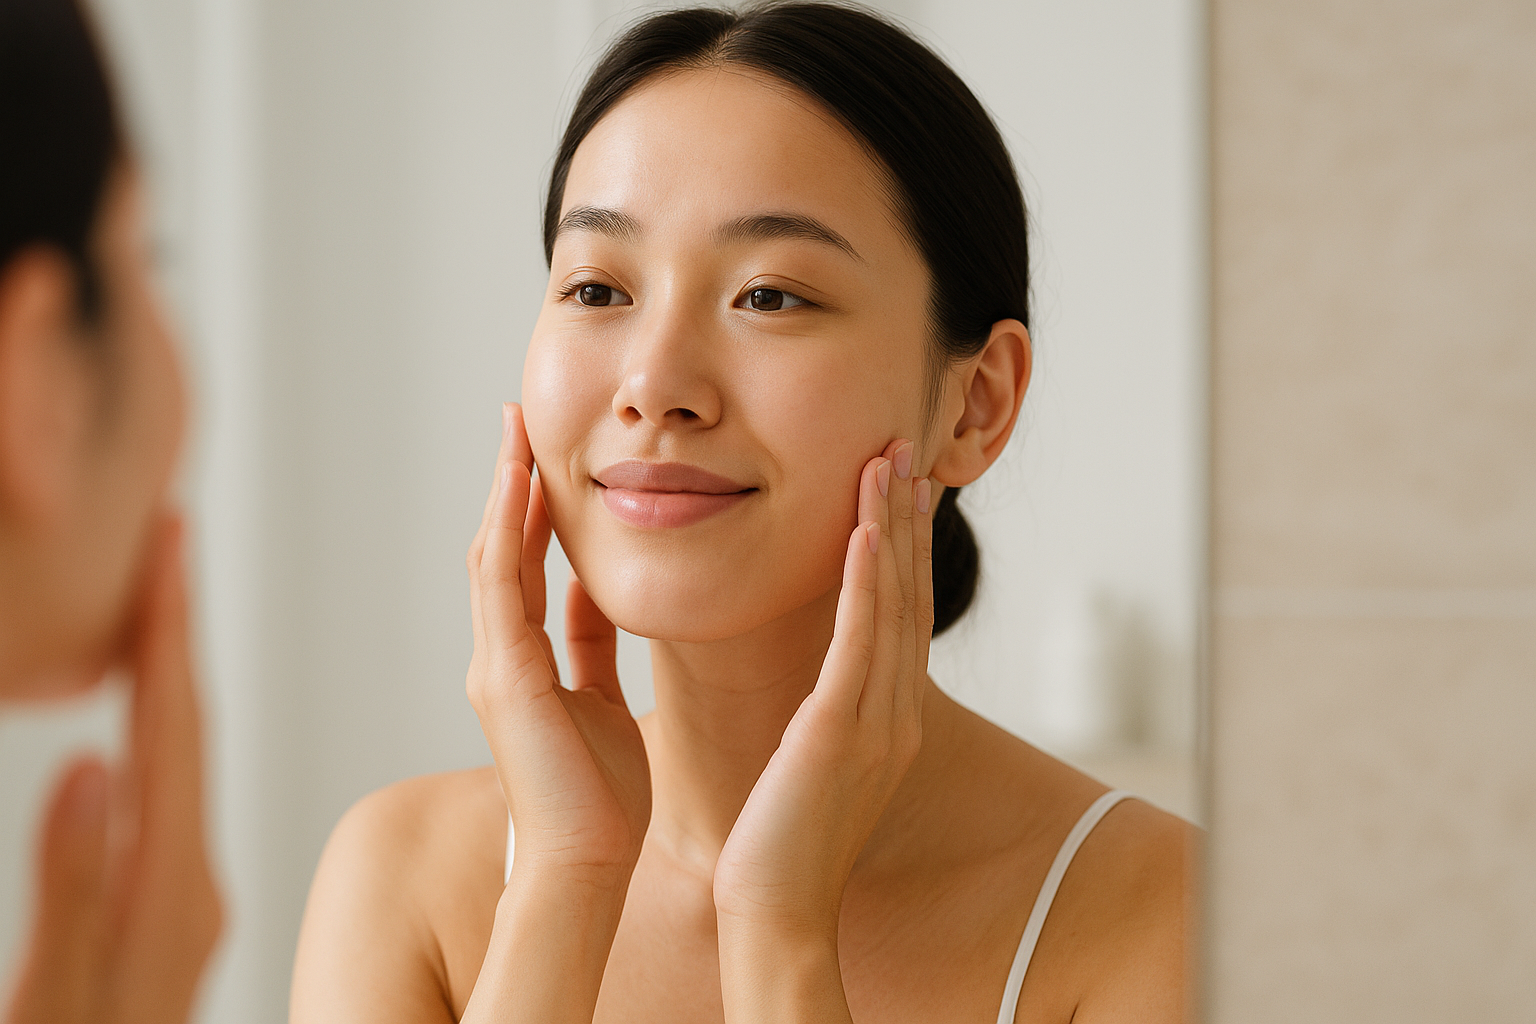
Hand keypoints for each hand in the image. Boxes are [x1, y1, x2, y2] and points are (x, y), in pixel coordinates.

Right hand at [6, 516, 222, 1023]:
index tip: (174, 535)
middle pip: (184, 731)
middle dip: (172, 631)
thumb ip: (76, 889)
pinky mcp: (158, 920)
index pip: (172, 730)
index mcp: (170, 886)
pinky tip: (143, 722)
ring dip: (169, 676)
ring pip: (179, 763)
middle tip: (171, 536)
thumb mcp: (65, 994)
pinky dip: (156, 743)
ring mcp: (175, 900)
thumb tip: (98, 763)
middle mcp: (186, 882)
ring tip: (159, 599)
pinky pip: (165, 806)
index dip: (166, 630)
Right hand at [466, 403, 650, 878]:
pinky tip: (518, 482)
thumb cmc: (604, 797)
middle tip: (518, 421)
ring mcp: (494, 664)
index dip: (531, 511)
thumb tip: (596, 597)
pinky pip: (502, 584)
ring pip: (494, 555)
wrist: (589, 860)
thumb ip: (591, 647)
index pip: (524, 568)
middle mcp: (500, 656)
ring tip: (514, 432)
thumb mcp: (601, 699)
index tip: (544, 458)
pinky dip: (507, 529)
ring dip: (503, 492)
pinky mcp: (504, 674)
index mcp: (525, 664)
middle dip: (510, 485)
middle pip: (501, 549)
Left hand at [713, 439, 933, 936]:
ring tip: (886, 462)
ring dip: (891, 529)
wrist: (775, 911)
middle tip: (904, 448)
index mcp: (888, 718)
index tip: (898, 486)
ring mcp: (877, 723)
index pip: (900, 613)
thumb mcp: (814, 762)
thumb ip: (827, 713)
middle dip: (907, 518)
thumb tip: (819, 680)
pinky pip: (860, 643)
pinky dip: (868, 583)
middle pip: (909, 596)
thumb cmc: (782, 840)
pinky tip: (865, 531)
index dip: (904, 545)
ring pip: (892, 605)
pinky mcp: (841, 733)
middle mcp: (896, 713)